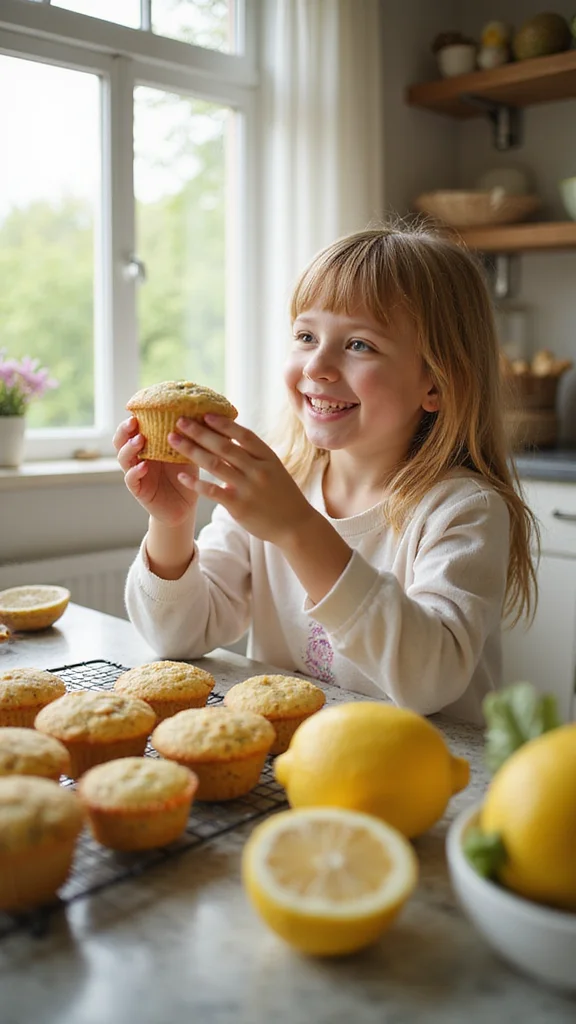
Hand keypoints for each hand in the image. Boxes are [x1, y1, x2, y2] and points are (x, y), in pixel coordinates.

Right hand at [113, 417, 199, 527]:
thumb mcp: (185, 453)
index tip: (140, 409)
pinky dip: (136, 471)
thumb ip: (184, 437)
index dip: (132, 419)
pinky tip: (144, 466)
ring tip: (139, 440)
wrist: (184, 506)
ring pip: (123, 458)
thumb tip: (194, 413)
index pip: (132, 429)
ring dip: (129, 448)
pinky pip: (131, 479)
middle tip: (133, 422)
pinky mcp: (138, 490)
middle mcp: (137, 458)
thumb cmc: (184, 476)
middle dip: (124, 430)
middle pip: (120, 441)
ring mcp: (135, 473)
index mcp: (146, 446)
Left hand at [167, 414, 316, 545]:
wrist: (295, 526)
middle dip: (199, 432)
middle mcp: (258, 470)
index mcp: (268, 458)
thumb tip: (226, 440)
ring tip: (173, 440)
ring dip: (191, 450)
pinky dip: (195, 483)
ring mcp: (248, 488)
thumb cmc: (282, 495)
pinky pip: (212, 491)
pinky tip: (181, 475)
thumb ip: (252, 457)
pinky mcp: (239, 506)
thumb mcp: (273, 470)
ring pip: (214, 464)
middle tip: (180, 421)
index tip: (204, 414)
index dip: (223, 423)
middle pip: (224, 446)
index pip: (243, 434)